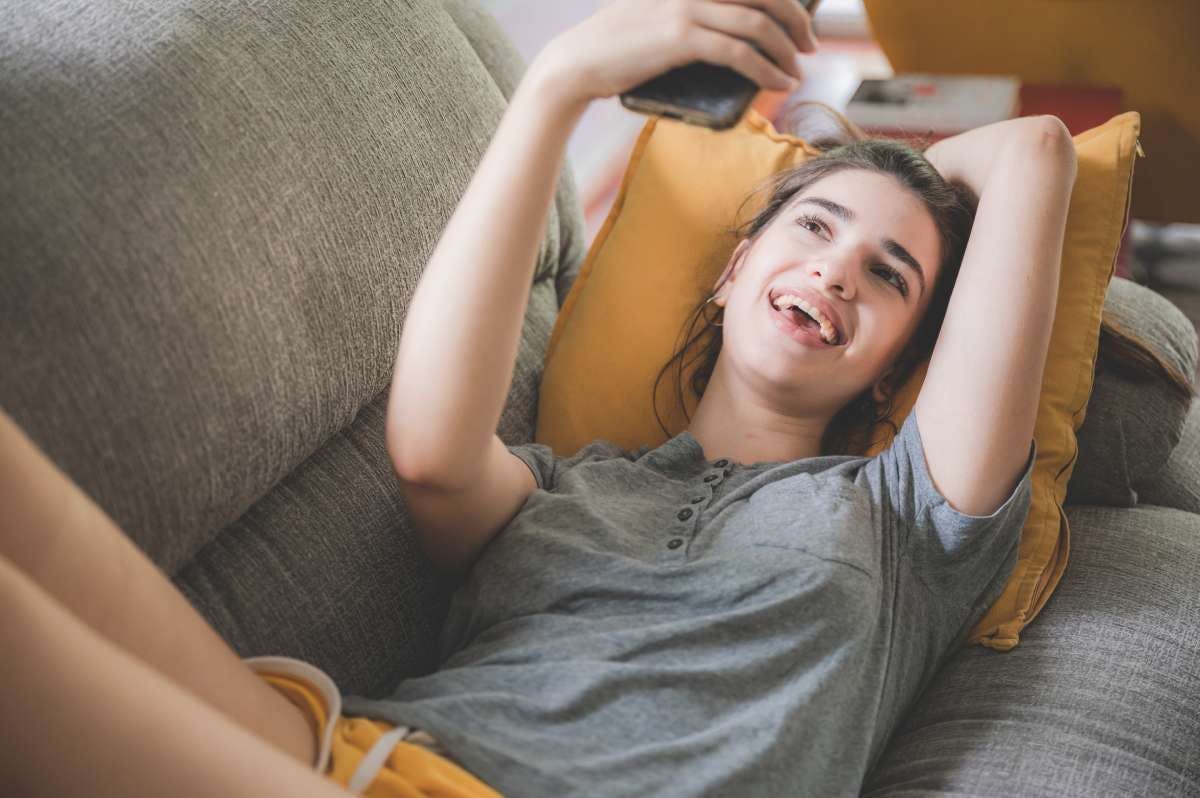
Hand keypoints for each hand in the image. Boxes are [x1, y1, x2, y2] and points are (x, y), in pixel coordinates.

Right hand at [533, 0, 818, 106]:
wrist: (575, 63)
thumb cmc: (613, 50)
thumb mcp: (654, 18)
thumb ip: (688, 17)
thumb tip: (725, 38)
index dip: (784, 1)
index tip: (799, 23)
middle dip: (797, 20)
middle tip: (810, 46)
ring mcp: (686, 7)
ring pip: (758, 22)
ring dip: (786, 50)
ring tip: (796, 72)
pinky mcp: (680, 38)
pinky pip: (738, 51)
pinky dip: (766, 70)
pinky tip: (778, 83)